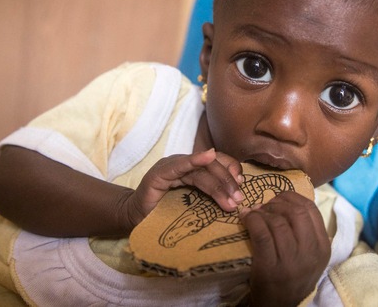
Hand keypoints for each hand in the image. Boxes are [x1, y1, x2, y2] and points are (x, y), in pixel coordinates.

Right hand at [123, 149, 243, 228]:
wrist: (135, 221)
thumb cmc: (164, 215)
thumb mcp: (193, 206)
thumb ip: (209, 198)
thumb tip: (236, 200)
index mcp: (192, 169)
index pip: (217, 163)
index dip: (231, 171)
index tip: (242, 186)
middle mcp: (182, 164)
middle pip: (212, 166)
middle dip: (228, 182)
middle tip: (238, 200)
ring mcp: (170, 166)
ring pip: (200, 170)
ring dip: (218, 184)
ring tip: (230, 201)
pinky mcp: (158, 173)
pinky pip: (179, 165)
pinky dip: (194, 160)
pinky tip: (207, 156)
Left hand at [240, 191, 330, 305]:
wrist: (280, 306)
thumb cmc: (292, 276)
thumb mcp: (309, 256)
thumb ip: (305, 230)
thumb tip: (284, 200)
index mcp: (322, 247)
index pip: (311, 209)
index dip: (292, 198)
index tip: (278, 199)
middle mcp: (310, 253)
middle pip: (295, 212)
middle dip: (277, 203)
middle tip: (265, 206)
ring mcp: (291, 261)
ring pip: (277, 221)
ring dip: (262, 212)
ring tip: (254, 213)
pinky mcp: (270, 267)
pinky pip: (261, 233)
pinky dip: (252, 220)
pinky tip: (246, 218)